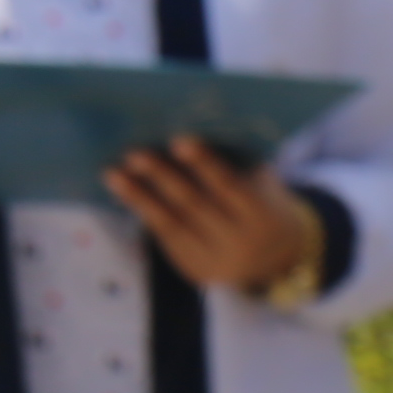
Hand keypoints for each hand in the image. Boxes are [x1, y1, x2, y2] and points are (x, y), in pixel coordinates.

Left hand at [107, 138, 317, 292]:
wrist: (279, 259)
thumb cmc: (263, 203)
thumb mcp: (262, 185)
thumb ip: (235, 163)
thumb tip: (187, 123)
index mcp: (261, 216)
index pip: (230, 187)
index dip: (205, 164)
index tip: (179, 140)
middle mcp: (239, 242)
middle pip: (195, 206)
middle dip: (162, 178)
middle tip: (134, 153)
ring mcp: (214, 261)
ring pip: (171, 225)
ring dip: (139, 197)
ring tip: (112, 173)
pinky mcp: (193, 269)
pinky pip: (164, 238)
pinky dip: (143, 212)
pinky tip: (123, 191)